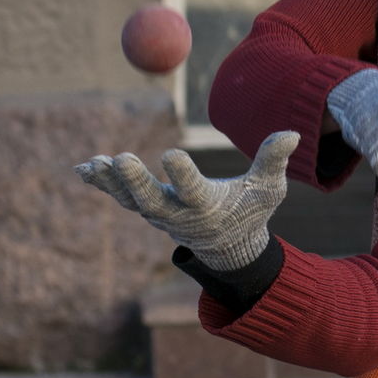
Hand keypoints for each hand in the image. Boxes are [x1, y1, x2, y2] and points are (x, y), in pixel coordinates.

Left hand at [74, 131, 298, 270]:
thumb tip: (291, 133)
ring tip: (95, 163)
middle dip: (135, 182)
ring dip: (112, 183)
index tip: (171, 153)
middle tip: (122, 159)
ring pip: (131, 200)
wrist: (229, 244)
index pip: (195, 190)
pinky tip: (85, 167)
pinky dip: (104, 184)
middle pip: (152, 200)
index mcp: (209, 207)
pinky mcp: (149, 209)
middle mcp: (179, 214)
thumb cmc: (252, 209)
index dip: (183, 174)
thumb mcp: (268, 187)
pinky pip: (122, 197)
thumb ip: (274, 160)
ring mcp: (160, 214)